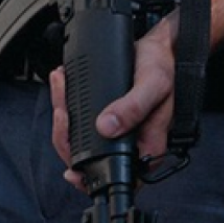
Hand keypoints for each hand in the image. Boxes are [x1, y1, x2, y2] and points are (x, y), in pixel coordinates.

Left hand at [50, 16, 177, 191]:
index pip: (113, 174)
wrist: (159, 48)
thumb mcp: (153, 85)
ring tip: (60, 85)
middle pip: (86, 156)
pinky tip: (64, 85)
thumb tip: (107, 128)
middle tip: (62, 108)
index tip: (70, 163)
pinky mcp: (104, 115)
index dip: (88, 174)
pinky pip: (78, 117)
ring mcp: (115, 130)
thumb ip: (133, 107)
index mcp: (146, 147)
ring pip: (77, 136)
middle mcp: (129, 143)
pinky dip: (66, 101)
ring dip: (63, 112)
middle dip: (65, 132)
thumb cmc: (163, 67)